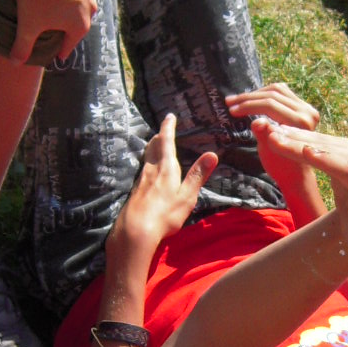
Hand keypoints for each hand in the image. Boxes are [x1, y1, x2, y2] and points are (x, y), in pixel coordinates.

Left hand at [11, 0, 98, 65]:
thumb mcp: (28, 23)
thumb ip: (23, 45)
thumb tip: (16, 63)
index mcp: (79, 26)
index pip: (68, 46)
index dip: (58, 51)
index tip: (53, 54)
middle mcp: (91, 10)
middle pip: (76, 23)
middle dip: (64, 25)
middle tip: (50, 23)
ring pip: (80, 1)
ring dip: (70, 2)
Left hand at [114, 113, 218, 255]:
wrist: (135, 230)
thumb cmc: (165, 214)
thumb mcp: (187, 196)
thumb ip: (198, 175)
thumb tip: (213, 154)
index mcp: (165, 168)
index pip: (166, 141)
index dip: (168, 127)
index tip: (169, 116)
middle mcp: (151, 170)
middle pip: (153, 147)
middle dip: (159, 137)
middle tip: (163, 131)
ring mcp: (140, 181)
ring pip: (147, 159)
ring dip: (152, 150)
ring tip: (156, 148)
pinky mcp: (135, 192)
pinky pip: (143, 172)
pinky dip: (148, 165)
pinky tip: (149, 174)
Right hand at [225, 84, 320, 207]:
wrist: (296, 173)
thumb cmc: (280, 166)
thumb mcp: (269, 153)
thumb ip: (264, 135)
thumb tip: (257, 122)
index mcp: (301, 124)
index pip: (270, 105)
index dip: (249, 106)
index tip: (231, 110)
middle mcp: (308, 113)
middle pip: (273, 95)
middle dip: (248, 98)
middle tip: (229, 102)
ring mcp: (307, 108)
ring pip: (276, 90)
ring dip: (255, 94)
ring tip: (236, 100)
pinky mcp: (302, 107)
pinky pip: (281, 92)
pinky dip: (264, 93)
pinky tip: (251, 99)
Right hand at [252, 121, 347, 258]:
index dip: (328, 160)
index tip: (306, 152)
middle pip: (332, 150)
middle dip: (302, 144)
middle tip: (274, 138)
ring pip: (324, 141)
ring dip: (296, 137)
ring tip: (269, 132)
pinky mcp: (346, 148)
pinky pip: (320, 140)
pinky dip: (299, 137)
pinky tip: (279, 132)